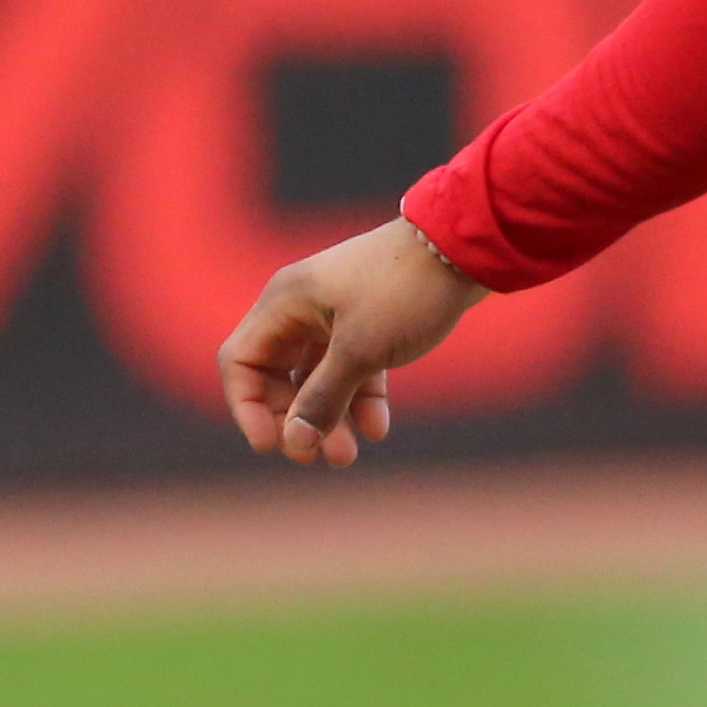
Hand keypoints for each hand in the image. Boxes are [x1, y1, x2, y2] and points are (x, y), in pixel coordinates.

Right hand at [218, 220, 486, 466]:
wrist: (466, 248)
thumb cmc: (406, 291)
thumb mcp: (360, 351)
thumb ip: (322, 399)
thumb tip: (294, 442)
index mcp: (284, 303)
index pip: (240, 362)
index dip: (248, 407)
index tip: (270, 445)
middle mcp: (301, 307)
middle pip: (276, 375)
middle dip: (294, 419)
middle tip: (315, 458)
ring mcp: (335, 313)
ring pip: (317, 377)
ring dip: (328, 416)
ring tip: (347, 456)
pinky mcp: (369, 321)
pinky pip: (352, 368)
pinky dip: (359, 398)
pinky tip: (376, 430)